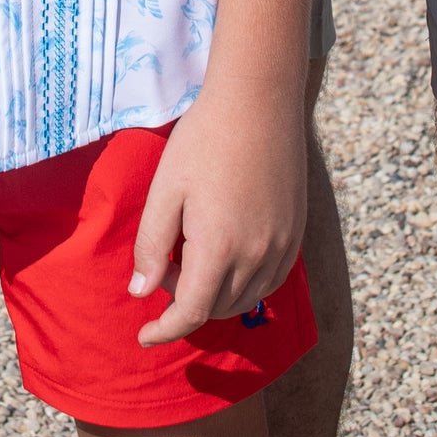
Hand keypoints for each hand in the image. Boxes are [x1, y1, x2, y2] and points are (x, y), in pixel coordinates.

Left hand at [128, 84, 306, 345]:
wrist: (259, 99)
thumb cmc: (204, 139)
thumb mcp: (165, 189)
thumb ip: (151, 245)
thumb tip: (140, 293)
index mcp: (219, 249)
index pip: (191, 314)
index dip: (165, 330)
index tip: (145, 336)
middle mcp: (257, 257)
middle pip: (217, 309)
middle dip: (186, 301)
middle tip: (166, 262)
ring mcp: (282, 246)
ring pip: (245, 299)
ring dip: (215, 295)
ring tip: (194, 252)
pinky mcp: (296, 233)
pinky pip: (270, 281)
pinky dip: (245, 284)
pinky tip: (227, 255)